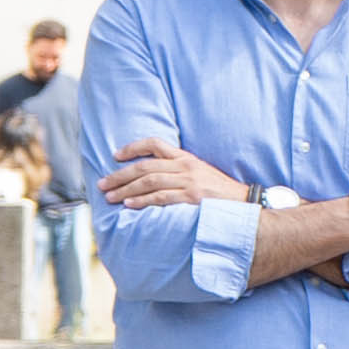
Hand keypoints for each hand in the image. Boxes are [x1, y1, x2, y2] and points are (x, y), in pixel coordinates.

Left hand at [99, 137, 244, 207]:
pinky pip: (160, 197)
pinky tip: (129, 205)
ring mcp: (189, 182)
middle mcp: (185, 166)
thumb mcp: (201, 173)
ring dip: (125, 190)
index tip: (115, 156)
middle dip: (119, 175)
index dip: (133, 148)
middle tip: (102, 184)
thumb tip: (153, 177)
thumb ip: (179, 171)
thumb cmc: (220, 192)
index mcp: (186, 158)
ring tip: (110, 197)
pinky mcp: (191, 198)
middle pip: (144, 167)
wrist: (246, 203)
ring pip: (148, 182)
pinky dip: (142, 201)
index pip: (155, 143)